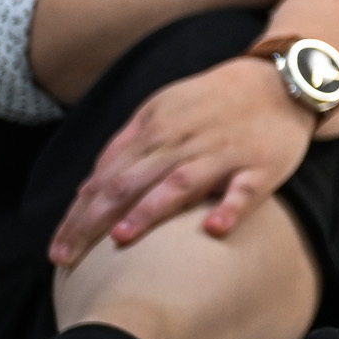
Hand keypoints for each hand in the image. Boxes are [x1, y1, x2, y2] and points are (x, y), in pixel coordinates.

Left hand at [50, 59, 312, 262]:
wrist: (281, 79)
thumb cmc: (214, 102)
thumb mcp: (161, 111)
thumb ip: (123, 148)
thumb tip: (86, 190)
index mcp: (154, 130)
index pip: (104, 178)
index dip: (77, 214)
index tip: (57, 251)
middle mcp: (182, 142)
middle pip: (129, 184)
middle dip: (93, 222)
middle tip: (67, 259)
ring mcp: (222, 154)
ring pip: (179, 183)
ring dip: (149, 210)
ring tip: (122, 237)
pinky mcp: (261, 166)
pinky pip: (244, 189)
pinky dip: (230, 208)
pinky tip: (214, 229)